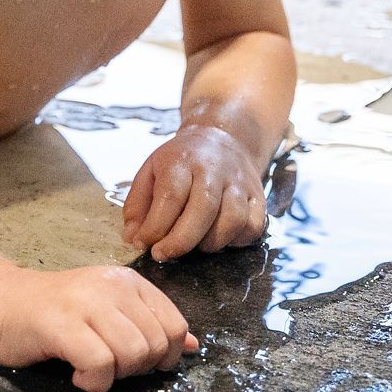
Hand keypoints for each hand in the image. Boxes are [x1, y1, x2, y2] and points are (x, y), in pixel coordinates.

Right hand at [0, 265, 197, 391]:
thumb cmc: (57, 314)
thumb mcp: (109, 312)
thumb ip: (149, 325)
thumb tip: (194, 346)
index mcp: (128, 281)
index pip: (174, 325)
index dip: (164, 356)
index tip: (134, 360)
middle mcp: (111, 285)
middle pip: (155, 344)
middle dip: (136, 368)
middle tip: (107, 364)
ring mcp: (85, 302)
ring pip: (133, 353)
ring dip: (115, 375)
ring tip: (91, 367)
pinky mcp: (60, 323)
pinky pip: (100, 363)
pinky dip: (93, 381)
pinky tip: (77, 374)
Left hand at [122, 125, 266, 261]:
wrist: (222, 138)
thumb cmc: (181, 161)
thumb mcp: (150, 171)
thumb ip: (137, 207)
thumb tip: (133, 240)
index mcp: (182, 160)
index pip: (171, 196)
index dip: (156, 227)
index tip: (146, 245)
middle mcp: (214, 169)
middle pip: (203, 209)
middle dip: (181, 241)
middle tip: (163, 254)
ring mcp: (239, 183)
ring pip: (233, 219)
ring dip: (211, 242)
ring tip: (194, 245)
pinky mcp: (258, 196)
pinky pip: (254, 226)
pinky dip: (237, 240)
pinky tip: (220, 239)